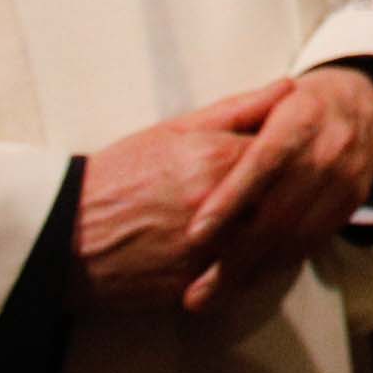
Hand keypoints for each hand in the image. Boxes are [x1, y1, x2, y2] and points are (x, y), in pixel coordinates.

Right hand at [73, 83, 283, 312]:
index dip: (299, 155)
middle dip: (299, 198)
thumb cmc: (119, 175)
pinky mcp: (194, 285)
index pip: (286, 156)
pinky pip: (243, 278)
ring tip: (290, 224)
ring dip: (285, 236)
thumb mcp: (175, 130)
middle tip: (308, 191)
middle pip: (284, 203)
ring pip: (270, 245)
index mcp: (216, 161)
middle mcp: (218, 208)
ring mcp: (207, 251)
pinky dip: (257, 268)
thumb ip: (238, 110)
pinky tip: (261, 256)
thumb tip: (288, 87)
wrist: (64, 234)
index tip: (305, 153)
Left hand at [171, 64, 372, 312]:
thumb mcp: (266, 99)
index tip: (194, 234)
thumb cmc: (295, 107)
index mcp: (300, 119)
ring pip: (296, 238)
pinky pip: (312, 244)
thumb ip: (234, 116)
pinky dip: (276, 267)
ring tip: (210, 297)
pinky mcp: (352, 204)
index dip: (229, 200)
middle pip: (280, 213)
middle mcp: (329, 151)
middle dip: (234, 257)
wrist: (361, 105)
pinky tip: (244, 282)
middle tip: (194, 291)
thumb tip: (195, 146)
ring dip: (251, 274)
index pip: (261, 164)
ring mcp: (345, 181)